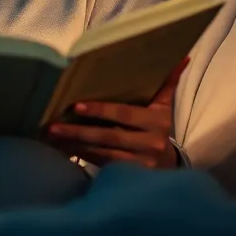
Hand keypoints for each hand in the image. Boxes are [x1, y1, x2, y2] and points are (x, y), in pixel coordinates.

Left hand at [45, 57, 189, 168]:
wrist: (171, 165)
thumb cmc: (160, 128)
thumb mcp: (165, 106)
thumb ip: (168, 82)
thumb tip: (183, 57)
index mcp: (157, 122)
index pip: (124, 114)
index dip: (100, 111)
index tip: (76, 106)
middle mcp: (150, 143)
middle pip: (109, 137)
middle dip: (79, 132)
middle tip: (53, 126)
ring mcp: (141, 164)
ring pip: (102, 154)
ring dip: (76, 145)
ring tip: (53, 137)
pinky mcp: (131, 177)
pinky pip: (102, 166)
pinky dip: (82, 157)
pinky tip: (64, 150)